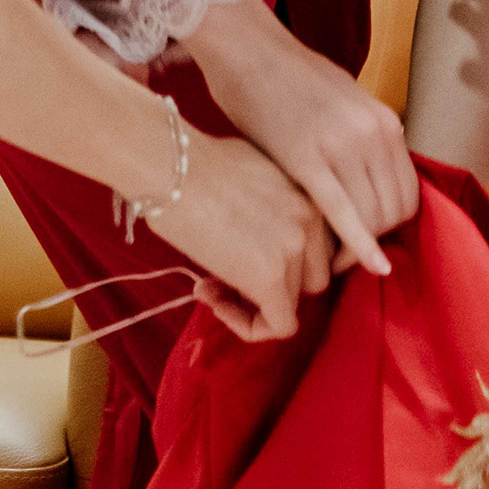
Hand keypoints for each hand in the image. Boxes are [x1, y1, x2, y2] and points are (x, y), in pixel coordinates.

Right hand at [140, 131, 333, 342]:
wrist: (171, 166)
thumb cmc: (193, 162)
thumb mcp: (251, 175)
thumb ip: (268, 208)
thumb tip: (253, 236)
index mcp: (312, 193)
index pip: (317, 246)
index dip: (283, 259)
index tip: (240, 252)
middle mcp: (314, 220)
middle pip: (309, 275)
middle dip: (271, 283)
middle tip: (224, 275)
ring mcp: (295, 249)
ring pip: (292, 301)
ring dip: (252, 303)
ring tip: (208, 287)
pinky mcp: (270, 278)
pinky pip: (278, 325)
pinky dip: (250, 326)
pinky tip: (215, 304)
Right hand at [188, 0, 415, 275]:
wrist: (246, 48)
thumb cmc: (286, 77)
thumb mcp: (344, 103)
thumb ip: (362, 139)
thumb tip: (369, 178)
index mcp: (385, 121)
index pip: (408, 193)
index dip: (389, 227)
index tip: (366, 240)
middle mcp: (374, 133)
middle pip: (393, 210)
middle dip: (374, 241)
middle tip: (344, 257)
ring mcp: (344, 144)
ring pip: (371, 217)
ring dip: (355, 248)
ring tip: (329, 259)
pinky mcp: (308, 158)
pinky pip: (343, 213)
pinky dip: (358, 246)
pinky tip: (360, 267)